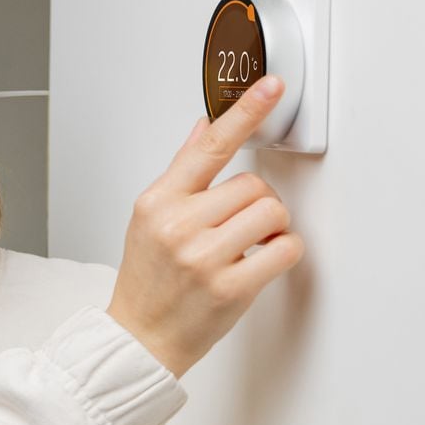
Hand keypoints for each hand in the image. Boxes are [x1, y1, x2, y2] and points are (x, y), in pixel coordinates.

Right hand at [106, 74, 305, 378]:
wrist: (140, 337)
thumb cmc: (147, 280)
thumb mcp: (149, 219)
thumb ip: (182, 174)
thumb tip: (204, 129)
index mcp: (157, 202)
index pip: (209, 146)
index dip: (245, 112)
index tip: (271, 87)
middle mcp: (178, 225)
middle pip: (253, 185)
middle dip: (255, 205)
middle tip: (236, 229)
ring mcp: (203, 257)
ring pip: (271, 213)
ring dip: (270, 229)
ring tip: (243, 248)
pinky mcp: (229, 287)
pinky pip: (285, 249)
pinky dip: (281, 254)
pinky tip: (257, 264)